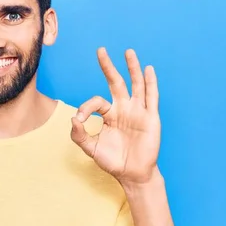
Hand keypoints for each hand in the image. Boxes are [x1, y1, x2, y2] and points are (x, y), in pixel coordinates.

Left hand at [71, 47, 160, 184]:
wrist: (132, 174)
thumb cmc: (112, 161)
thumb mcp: (90, 148)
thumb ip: (79, 135)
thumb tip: (73, 118)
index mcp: (109, 115)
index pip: (96, 101)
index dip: (86, 108)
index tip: (80, 120)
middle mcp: (123, 109)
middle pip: (116, 82)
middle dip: (108, 67)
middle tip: (100, 50)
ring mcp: (138, 111)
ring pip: (135, 85)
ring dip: (132, 68)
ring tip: (128, 52)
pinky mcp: (150, 118)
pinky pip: (151, 97)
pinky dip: (150, 83)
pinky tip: (148, 69)